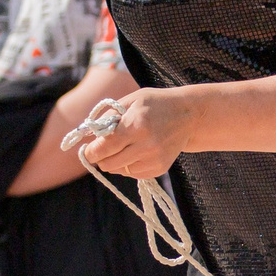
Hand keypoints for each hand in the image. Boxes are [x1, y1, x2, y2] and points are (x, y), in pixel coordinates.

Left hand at [73, 88, 191, 179]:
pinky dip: (128, 165)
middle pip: (109, 163)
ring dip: (114, 161)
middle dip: (101, 157)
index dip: (91, 151)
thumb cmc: (155, 104)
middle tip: (101, 149)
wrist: (188, 115)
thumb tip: (89, 135)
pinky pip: (133, 174)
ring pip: (119, 170)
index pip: (104, 147)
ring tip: (121, 147)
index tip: (87, 150)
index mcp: (137, 125)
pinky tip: (134, 152)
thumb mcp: (131, 101)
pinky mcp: (160, 168)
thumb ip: (108, 117)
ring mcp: (155, 159)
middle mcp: (147, 145)